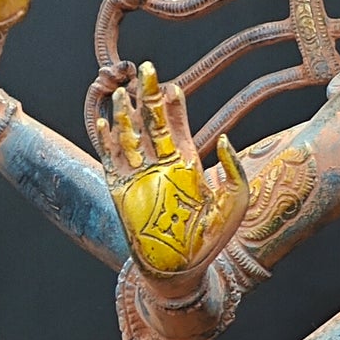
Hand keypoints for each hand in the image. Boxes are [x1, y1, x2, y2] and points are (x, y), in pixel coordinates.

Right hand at [97, 62, 248, 280]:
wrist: (180, 271)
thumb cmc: (210, 243)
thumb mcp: (233, 206)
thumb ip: (234, 172)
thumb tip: (225, 139)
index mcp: (186, 164)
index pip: (176, 124)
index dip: (172, 103)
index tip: (170, 85)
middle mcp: (161, 165)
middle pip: (150, 121)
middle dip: (148, 96)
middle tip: (146, 69)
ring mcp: (139, 175)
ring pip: (129, 133)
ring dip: (126, 112)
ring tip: (123, 88)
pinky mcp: (121, 189)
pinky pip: (110, 158)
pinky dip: (106, 139)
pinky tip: (105, 120)